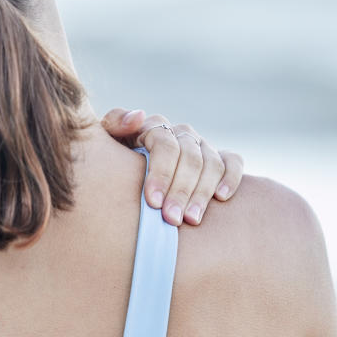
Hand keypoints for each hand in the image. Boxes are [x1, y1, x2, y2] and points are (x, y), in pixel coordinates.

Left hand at [101, 108, 244, 226]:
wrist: (122, 176)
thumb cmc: (110, 164)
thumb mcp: (104, 144)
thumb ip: (115, 125)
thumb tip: (139, 116)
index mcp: (152, 127)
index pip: (164, 144)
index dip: (161, 173)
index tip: (153, 202)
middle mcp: (180, 134)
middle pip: (190, 157)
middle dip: (181, 190)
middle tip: (172, 220)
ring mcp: (200, 146)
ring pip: (211, 162)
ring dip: (203, 192)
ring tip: (192, 219)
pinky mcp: (218, 159)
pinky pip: (232, 162)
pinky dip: (231, 177)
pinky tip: (221, 197)